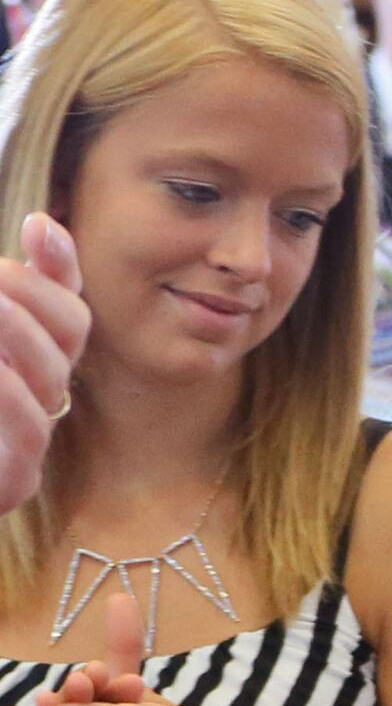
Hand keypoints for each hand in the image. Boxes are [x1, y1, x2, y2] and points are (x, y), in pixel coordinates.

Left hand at [0, 214, 90, 517]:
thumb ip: (3, 303)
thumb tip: (39, 225)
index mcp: (26, 357)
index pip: (63, 305)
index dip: (59, 266)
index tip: (36, 227)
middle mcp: (38, 390)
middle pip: (70, 333)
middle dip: (37, 298)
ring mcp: (30, 437)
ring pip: (52, 378)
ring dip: (20, 336)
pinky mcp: (15, 480)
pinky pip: (30, 432)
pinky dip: (10, 393)